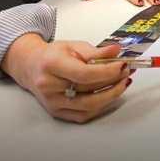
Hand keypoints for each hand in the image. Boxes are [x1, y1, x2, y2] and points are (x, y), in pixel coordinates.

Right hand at [1, 35, 130, 122]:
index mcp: (52, 64)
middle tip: (127, 72)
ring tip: (122, 83)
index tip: (122, 65)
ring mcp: (52, 102)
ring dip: (111, 95)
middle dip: (113, 81)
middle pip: (88, 90)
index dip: (107, 71)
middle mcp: (49, 86)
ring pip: (88, 106)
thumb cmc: (53, 56)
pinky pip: (83, 115)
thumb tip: (117, 51)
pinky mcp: (56, 112)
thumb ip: (96, 51)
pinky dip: (100, 106)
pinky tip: (108, 94)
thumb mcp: (74, 46)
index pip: (83, 73)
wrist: (32, 67)